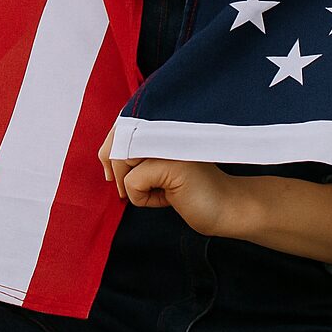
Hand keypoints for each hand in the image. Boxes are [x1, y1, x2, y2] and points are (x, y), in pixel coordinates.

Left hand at [97, 122, 239, 238]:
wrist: (226, 207)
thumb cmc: (191, 190)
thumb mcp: (159, 166)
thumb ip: (138, 153)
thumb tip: (105, 157)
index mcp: (162, 123)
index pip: (121, 125)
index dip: (109, 149)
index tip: (112, 174)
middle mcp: (164, 126)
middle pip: (117, 141)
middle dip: (116, 170)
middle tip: (128, 191)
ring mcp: (168, 141)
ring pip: (122, 162)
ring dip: (131, 187)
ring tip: (158, 192)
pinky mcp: (170, 163)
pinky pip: (132, 182)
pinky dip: (142, 198)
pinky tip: (167, 199)